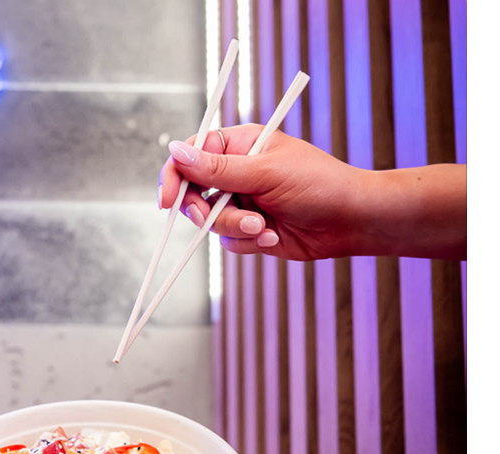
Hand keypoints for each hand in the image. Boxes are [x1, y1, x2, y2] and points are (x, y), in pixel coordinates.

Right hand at [159, 124, 368, 260]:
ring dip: (236, 228)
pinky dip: (248, 242)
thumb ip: (217, 168)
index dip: (175, 177)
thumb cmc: (318, 184)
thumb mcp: (264, 172)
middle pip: (194, 194)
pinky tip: (274, 234)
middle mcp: (236, 173)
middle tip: (229, 217)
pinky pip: (228, 242)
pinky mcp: (249, 230)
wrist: (350, 221)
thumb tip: (176, 152)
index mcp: (238, 146)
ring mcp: (241, 203)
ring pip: (211, 223)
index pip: (190, 156)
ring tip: (265, 226)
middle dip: (209, 212)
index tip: (167, 201)